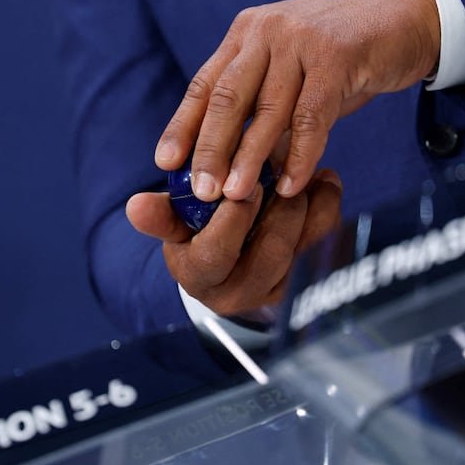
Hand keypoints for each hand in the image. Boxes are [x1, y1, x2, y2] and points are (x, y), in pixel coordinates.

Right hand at [126, 170, 342, 317]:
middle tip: (284, 173)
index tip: (243, 184)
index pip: (218, 252)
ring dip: (309, 208)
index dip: (234, 217)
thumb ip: (161, 214)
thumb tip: (135, 207)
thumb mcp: (176, 224)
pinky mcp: (306, 282)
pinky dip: (329, 211)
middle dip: (279, 209)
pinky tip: (326, 181)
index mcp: (202, 277)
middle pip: (270, 252)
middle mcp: (241, 293)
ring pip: (303, 251)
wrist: (231, 263)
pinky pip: (325, 248)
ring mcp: (277, 290)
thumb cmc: (198, 233)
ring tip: (308, 172)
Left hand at [154, 0, 439, 202]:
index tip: (164, 164)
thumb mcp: (297, 71)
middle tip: (199, 192)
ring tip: (236, 197)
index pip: (204, 84)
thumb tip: (238, 164)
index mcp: (248, 32)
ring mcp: (300, 39)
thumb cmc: (351, 53)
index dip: (183, 125)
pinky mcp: (336, 55)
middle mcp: (267, 31)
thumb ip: (268, 106)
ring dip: (250, 158)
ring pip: (267, 109)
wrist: (411, 15)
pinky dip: (300, 154)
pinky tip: (292, 185)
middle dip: (210, 149)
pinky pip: (311, 115)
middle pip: (227, 97)